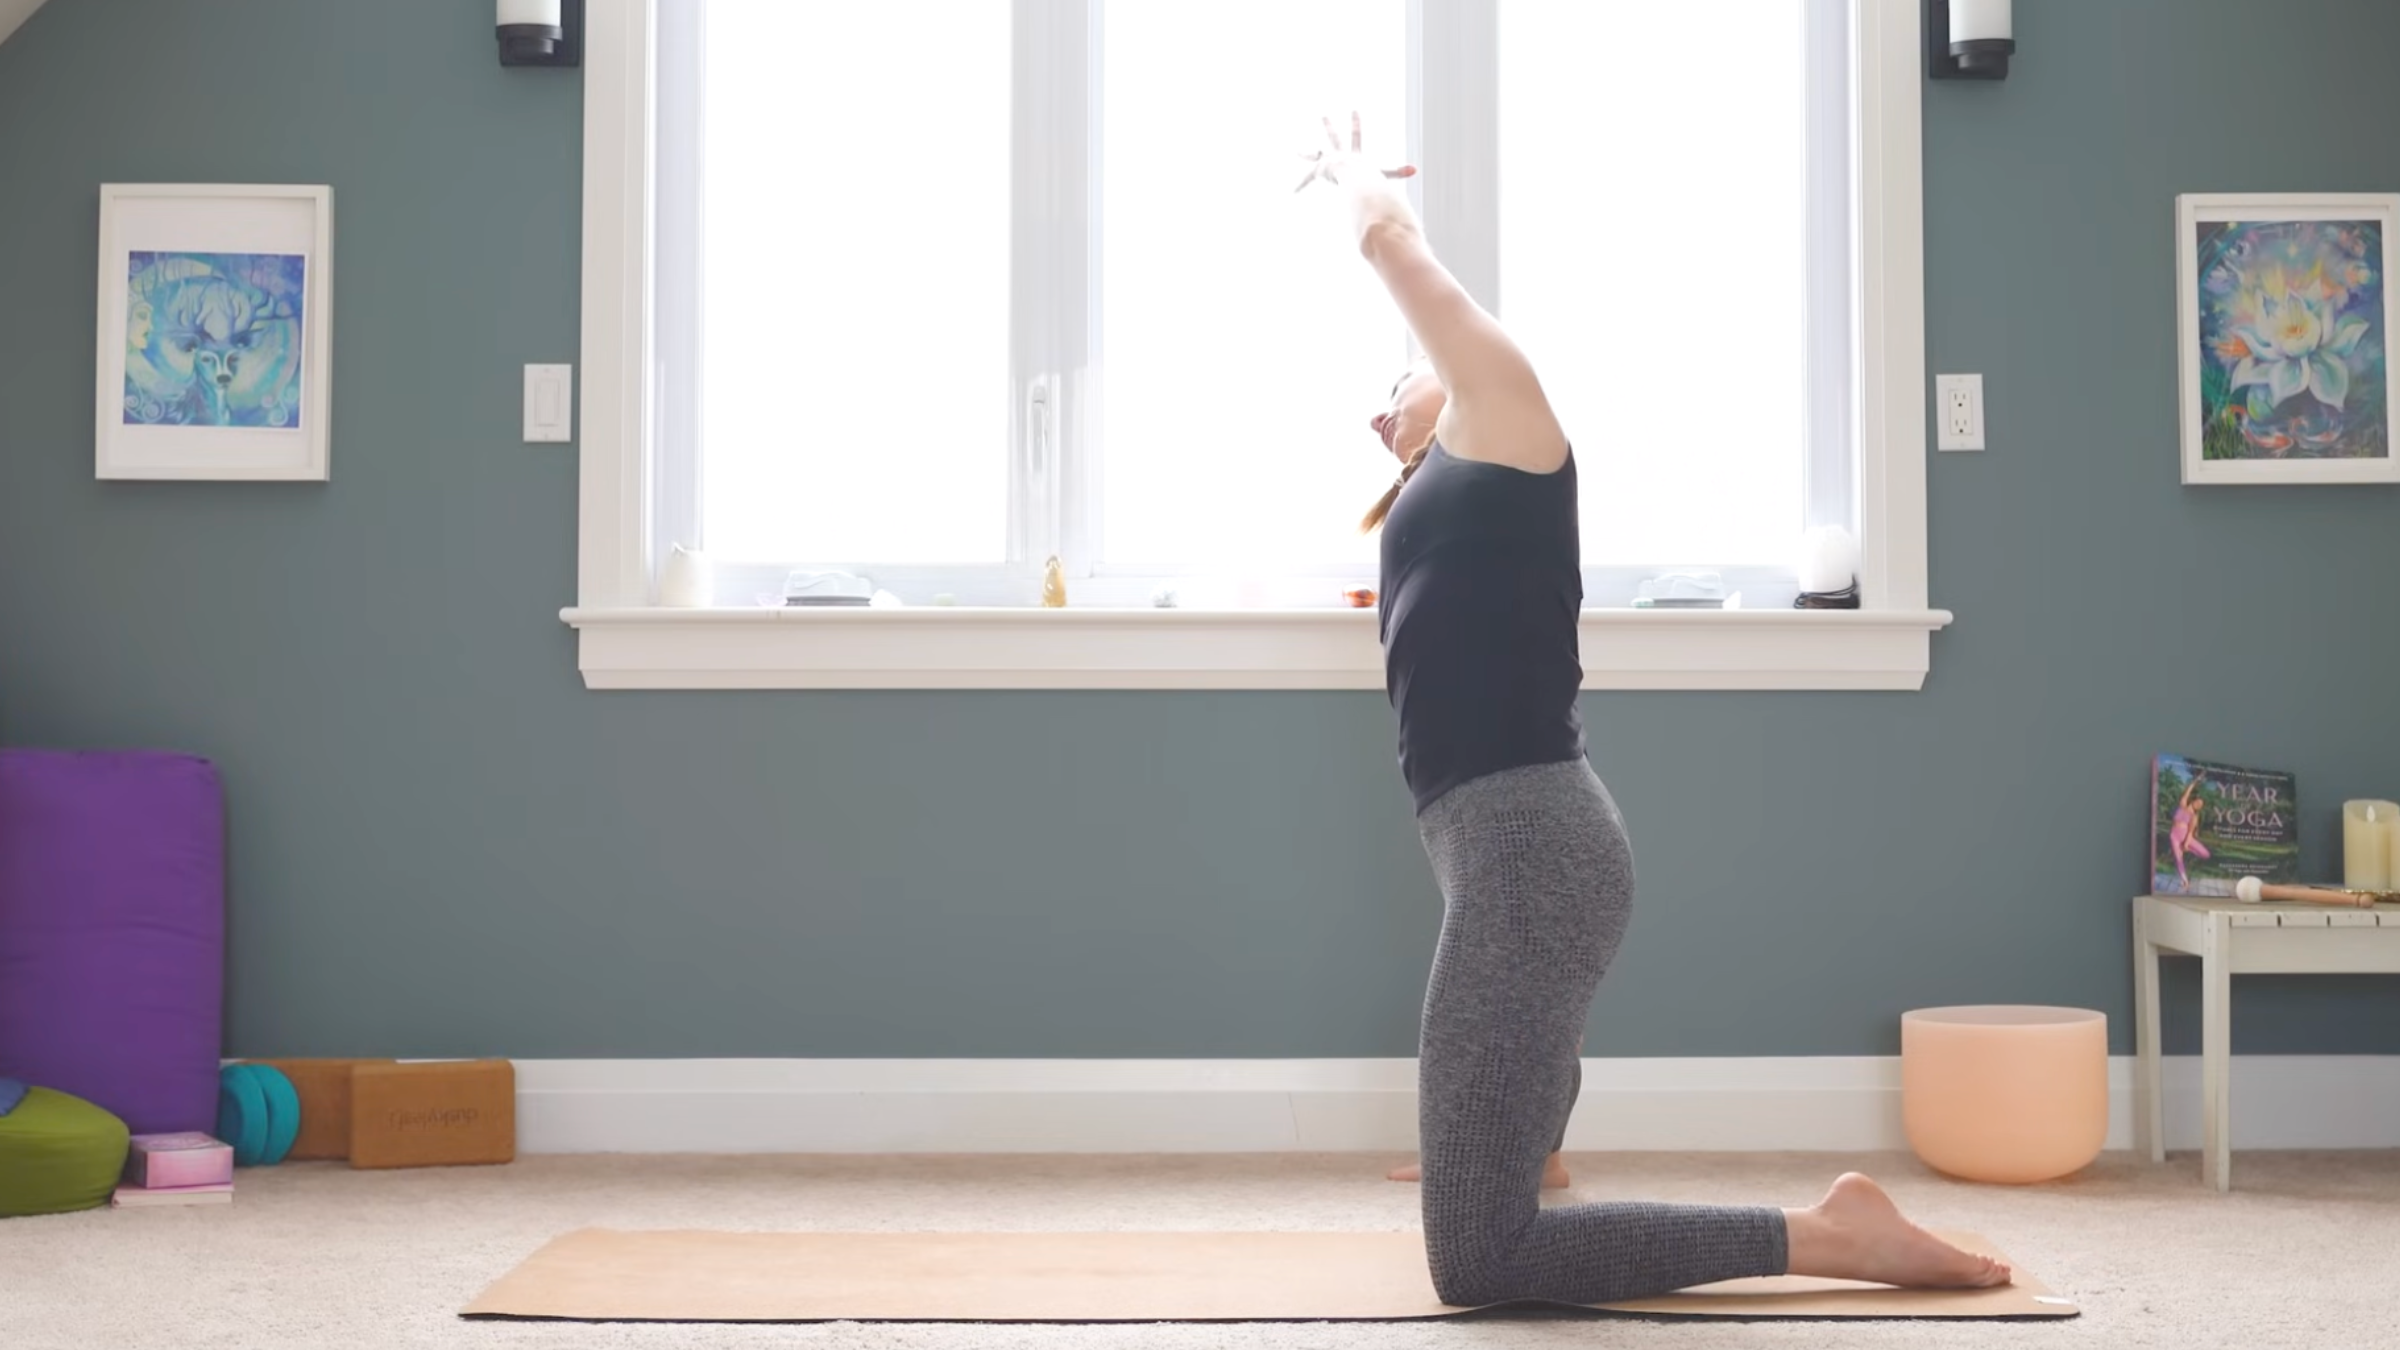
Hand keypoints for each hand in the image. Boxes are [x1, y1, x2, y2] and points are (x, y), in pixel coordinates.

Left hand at [1293, 111, 1416, 193]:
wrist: (1351, 174)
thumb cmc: (1368, 175)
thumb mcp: (1384, 172)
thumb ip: (1399, 172)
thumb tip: (1415, 170)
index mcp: (1353, 154)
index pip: (1356, 136)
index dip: (1356, 123)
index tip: (1354, 109)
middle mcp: (1339, 154)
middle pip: (1333, 138)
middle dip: (1328, 126)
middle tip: (1322, 115)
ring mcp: (1327, 161)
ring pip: (1315, 155)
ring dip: (1306, 152)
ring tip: (1296, 150)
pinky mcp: (1318, 171)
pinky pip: (1307, 179)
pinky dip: (1300, 186)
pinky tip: (1291, 192)